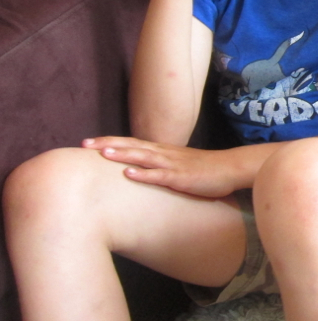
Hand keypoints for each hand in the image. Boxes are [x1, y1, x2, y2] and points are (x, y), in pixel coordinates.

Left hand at [83, 136, 238, 198]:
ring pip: (143, 157)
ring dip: (122, 154)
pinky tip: (129, 173)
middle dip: (108, 145)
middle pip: (132, 146)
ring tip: (102, 153)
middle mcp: (164, 154)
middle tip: (84, 144)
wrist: (230, 168)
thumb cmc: (205, 169)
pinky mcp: (181, 178)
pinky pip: (159, 176)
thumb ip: (160, 164)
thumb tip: (142, 169)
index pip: (132, 143)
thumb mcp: (178, 164)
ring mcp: (173, 165)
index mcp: (163, 151)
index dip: (110, 141)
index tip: (89, 143)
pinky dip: (143, 174)